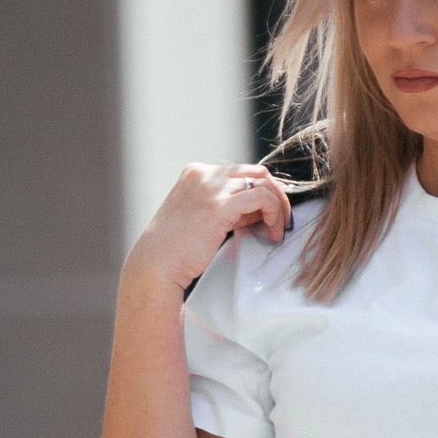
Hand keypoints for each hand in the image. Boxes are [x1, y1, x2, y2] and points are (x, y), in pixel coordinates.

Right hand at [123, 162, 291, 301]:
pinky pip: (262, 198)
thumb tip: (259, 207)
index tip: (268, 214)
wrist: (155, 266)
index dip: (260, 192)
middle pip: (256, 173)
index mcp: (195, 173)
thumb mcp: (200, 217)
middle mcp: (204, 174)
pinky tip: (272, 233)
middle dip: (275, 195)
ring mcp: (211, 188)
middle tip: (281, 219)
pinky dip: (275, 213)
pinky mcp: (220, 206)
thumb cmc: (175, 249)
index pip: (241, 172)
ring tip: (277, 230)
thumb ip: (226, 206)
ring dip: (278, 206)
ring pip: (264, 184)